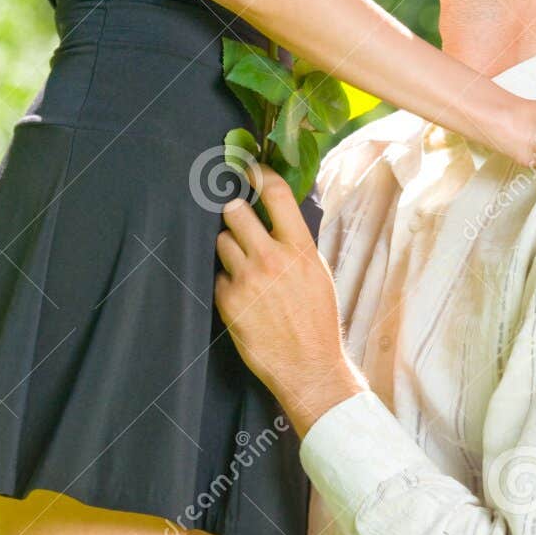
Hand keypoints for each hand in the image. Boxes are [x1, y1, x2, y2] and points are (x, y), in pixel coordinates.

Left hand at [215, 167, 367, 437]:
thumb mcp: (317, 272)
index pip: (276, 194)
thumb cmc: (317, 319)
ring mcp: (247, 279)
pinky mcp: (228, 300)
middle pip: (235, 211)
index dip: (259, 174)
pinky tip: (242, 296)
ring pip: (222, 241)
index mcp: (299, 248)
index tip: (250, 169)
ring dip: (229, 248)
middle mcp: (271, 258)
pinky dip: (227, 281)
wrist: (308, 365)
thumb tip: (279, 213)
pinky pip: (218, 275)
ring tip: (245, 266)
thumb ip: (296, 242)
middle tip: (240, 221)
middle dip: (235, 213)